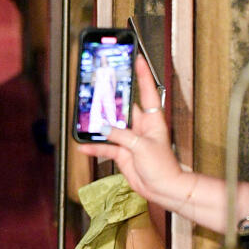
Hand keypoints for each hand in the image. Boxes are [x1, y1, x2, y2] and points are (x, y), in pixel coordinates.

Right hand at [94, 56, 185, 208]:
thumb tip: (105, 129)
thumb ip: (122, 136)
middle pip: (124, 107)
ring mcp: (131, 140)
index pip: (147, 92)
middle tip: (100, 85)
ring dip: (100, 124)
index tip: (137, 59)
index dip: (143, 75)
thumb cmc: (164, 167)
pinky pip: (105, 146)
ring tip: (86, 115)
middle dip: (112, 98)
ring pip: (111, 127)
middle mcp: (140, 127)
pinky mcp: (123, 153)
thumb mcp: (142, 147)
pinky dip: (94, 146)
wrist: (164, 190)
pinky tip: (83, 145)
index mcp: (151, 120)